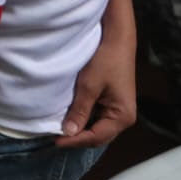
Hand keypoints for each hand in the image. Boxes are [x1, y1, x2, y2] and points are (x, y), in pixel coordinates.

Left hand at [56, 19, 136, 147]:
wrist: (117, 38)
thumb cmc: (105, 60)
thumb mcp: (89, 86)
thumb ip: (79, 111)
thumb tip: (68, 132)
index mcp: (122, 117)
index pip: (96, 137)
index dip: (75, 141)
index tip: (56, 140)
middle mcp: (124, 118)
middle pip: (99, 136)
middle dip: (78, 138)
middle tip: (56, 137)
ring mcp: (120, 110)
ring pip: (98, 128)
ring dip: (81, 129)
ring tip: (61, 130)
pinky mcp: (114, 102)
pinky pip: (99, 117)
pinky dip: (86, 119)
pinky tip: (72, 117)